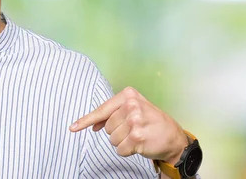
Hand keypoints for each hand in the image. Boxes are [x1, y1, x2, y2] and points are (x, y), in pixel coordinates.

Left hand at [69, 86, 186, 163]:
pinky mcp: (137, 137)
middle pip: (107, 127)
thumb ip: (113, 114)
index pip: (102, 109)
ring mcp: (134, 121)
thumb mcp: (134, 109)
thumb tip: (93, 126)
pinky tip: (140, 144)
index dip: (86, 120)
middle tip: (134, 129)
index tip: (72, 128)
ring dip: (123, 142)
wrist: (173, 136)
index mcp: (128, 95)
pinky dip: (128, 151)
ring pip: (112, 139)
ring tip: (138, 136)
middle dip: (117, 132)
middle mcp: (131, 105)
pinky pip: (120, 150)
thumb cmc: (151, 122)